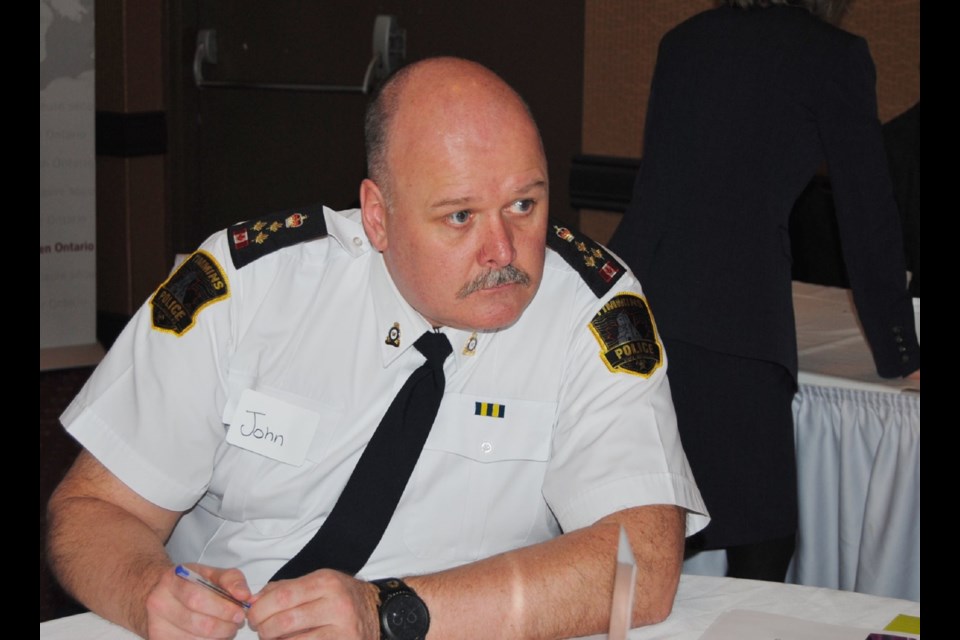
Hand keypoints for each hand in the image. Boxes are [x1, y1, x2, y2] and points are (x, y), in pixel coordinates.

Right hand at [144, 563, 250, 638]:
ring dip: (217, 637)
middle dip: (223, 626)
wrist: (159, 594)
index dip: (222, 608)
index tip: (239, 613)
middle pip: (197, 622)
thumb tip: (245, 596)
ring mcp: (156, 624)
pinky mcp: (158, 639)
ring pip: (193, 639)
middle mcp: (159, 602)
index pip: (197, 598)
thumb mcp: (210, 573)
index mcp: (172, 580)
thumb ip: (231, 580)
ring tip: (226, 629)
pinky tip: (213, 636)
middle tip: (236, 624)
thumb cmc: (190, 583)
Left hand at [247, 569, 379, 639]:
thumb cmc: (343, 597)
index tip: (252, 615)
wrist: (379, 612)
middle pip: (283, 622)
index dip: (259, 609)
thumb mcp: (319, 583)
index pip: (281, 597)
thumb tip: (255, 600)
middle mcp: (335, 604)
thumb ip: (286, 588)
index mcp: (326, 582)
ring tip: (274, 638)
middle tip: (261, 629)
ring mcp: (341, 629)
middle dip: (263, 629)